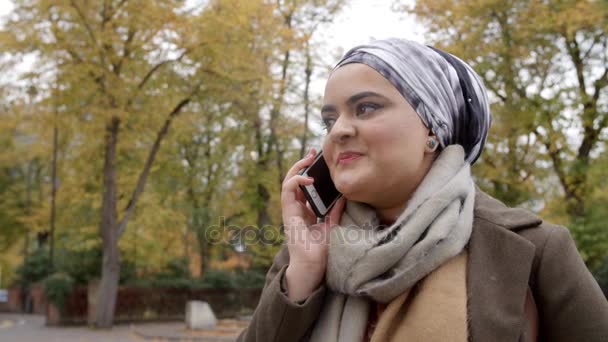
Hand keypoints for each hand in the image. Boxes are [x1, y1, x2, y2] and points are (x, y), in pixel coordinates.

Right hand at [280, 148, 345, 300]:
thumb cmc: (320, 252)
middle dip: (301, 165)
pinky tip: (308, 178)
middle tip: (313, 152)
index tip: (318, 160)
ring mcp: (290, 211)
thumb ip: (335, 212)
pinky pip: (287, 192)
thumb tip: (344, 197)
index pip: (303, 187)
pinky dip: (295, 182)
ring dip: (296, 168)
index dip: (309, 172)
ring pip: (288, 183)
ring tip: (308, 159)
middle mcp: (295, 209)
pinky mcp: (288, 214)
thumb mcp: (331, 226)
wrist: (312, 267)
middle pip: (294, 181)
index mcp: (304, 211)